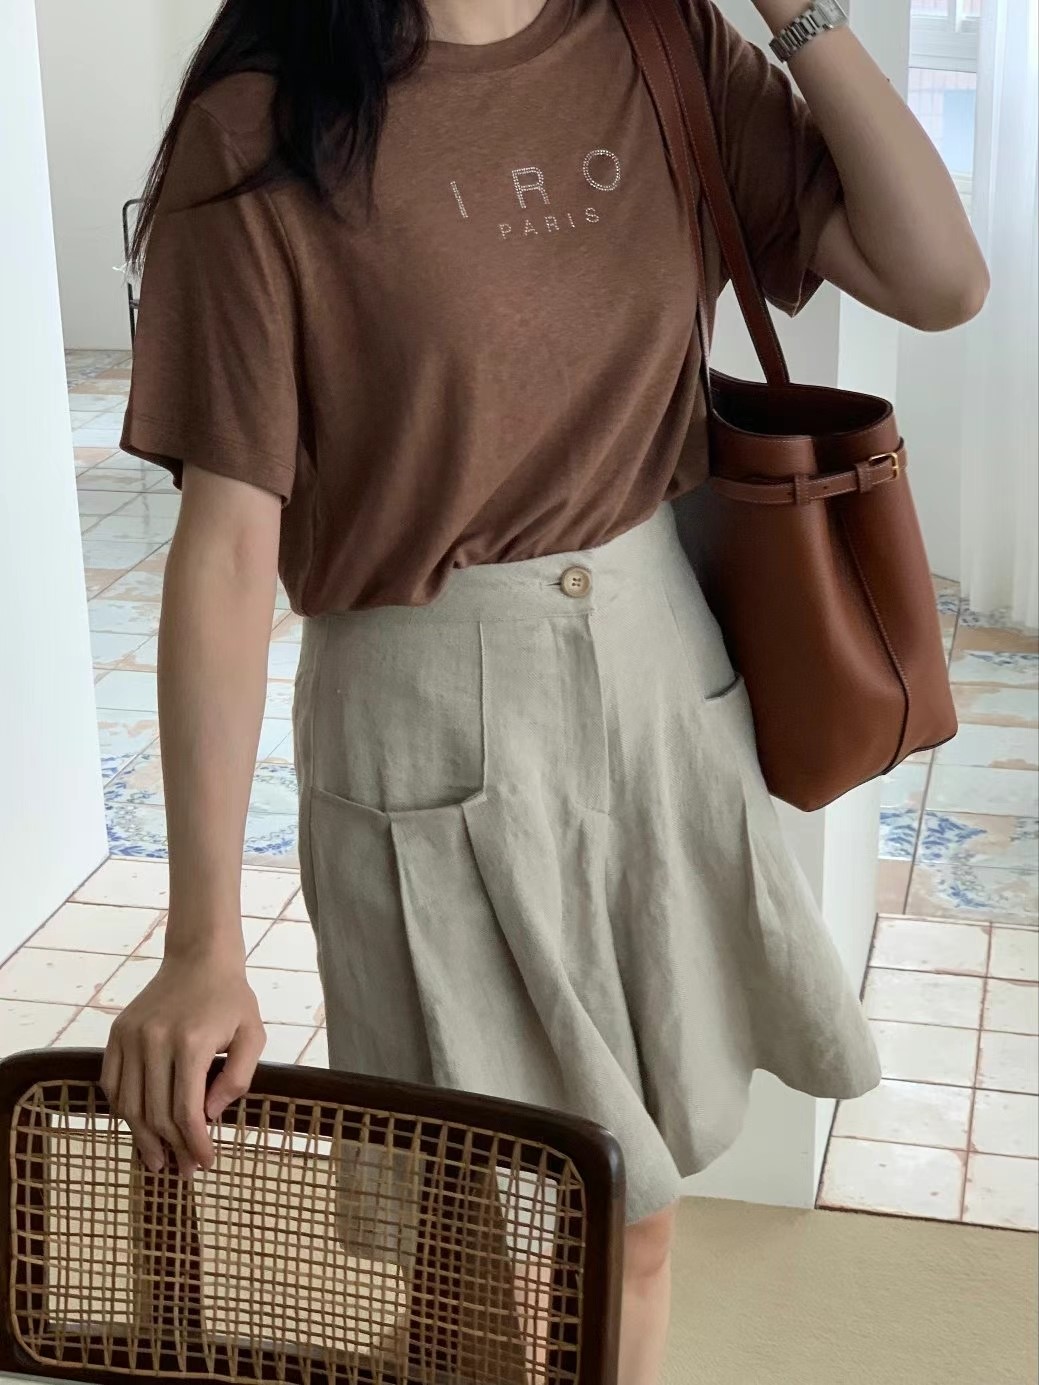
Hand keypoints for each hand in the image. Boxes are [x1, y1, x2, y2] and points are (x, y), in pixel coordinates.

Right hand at [101, 945, 265, 1177]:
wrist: (200, 958)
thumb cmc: (231, 999)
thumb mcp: (254, 1035)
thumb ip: (238, 1079)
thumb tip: (209, 1116)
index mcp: (190, 1043)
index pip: (187, 1111)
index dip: (195, 1144)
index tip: (204, 1163)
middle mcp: (155, 1040)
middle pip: (156, 1113)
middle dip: (172, 1148)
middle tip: (184, 1171)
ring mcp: (131, 1036)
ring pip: (129, 1104)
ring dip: (142, 1138)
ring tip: (157, 1160)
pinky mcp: (117, 1033)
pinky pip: (111, 1083)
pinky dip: (122, 1109)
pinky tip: (138, 1126)